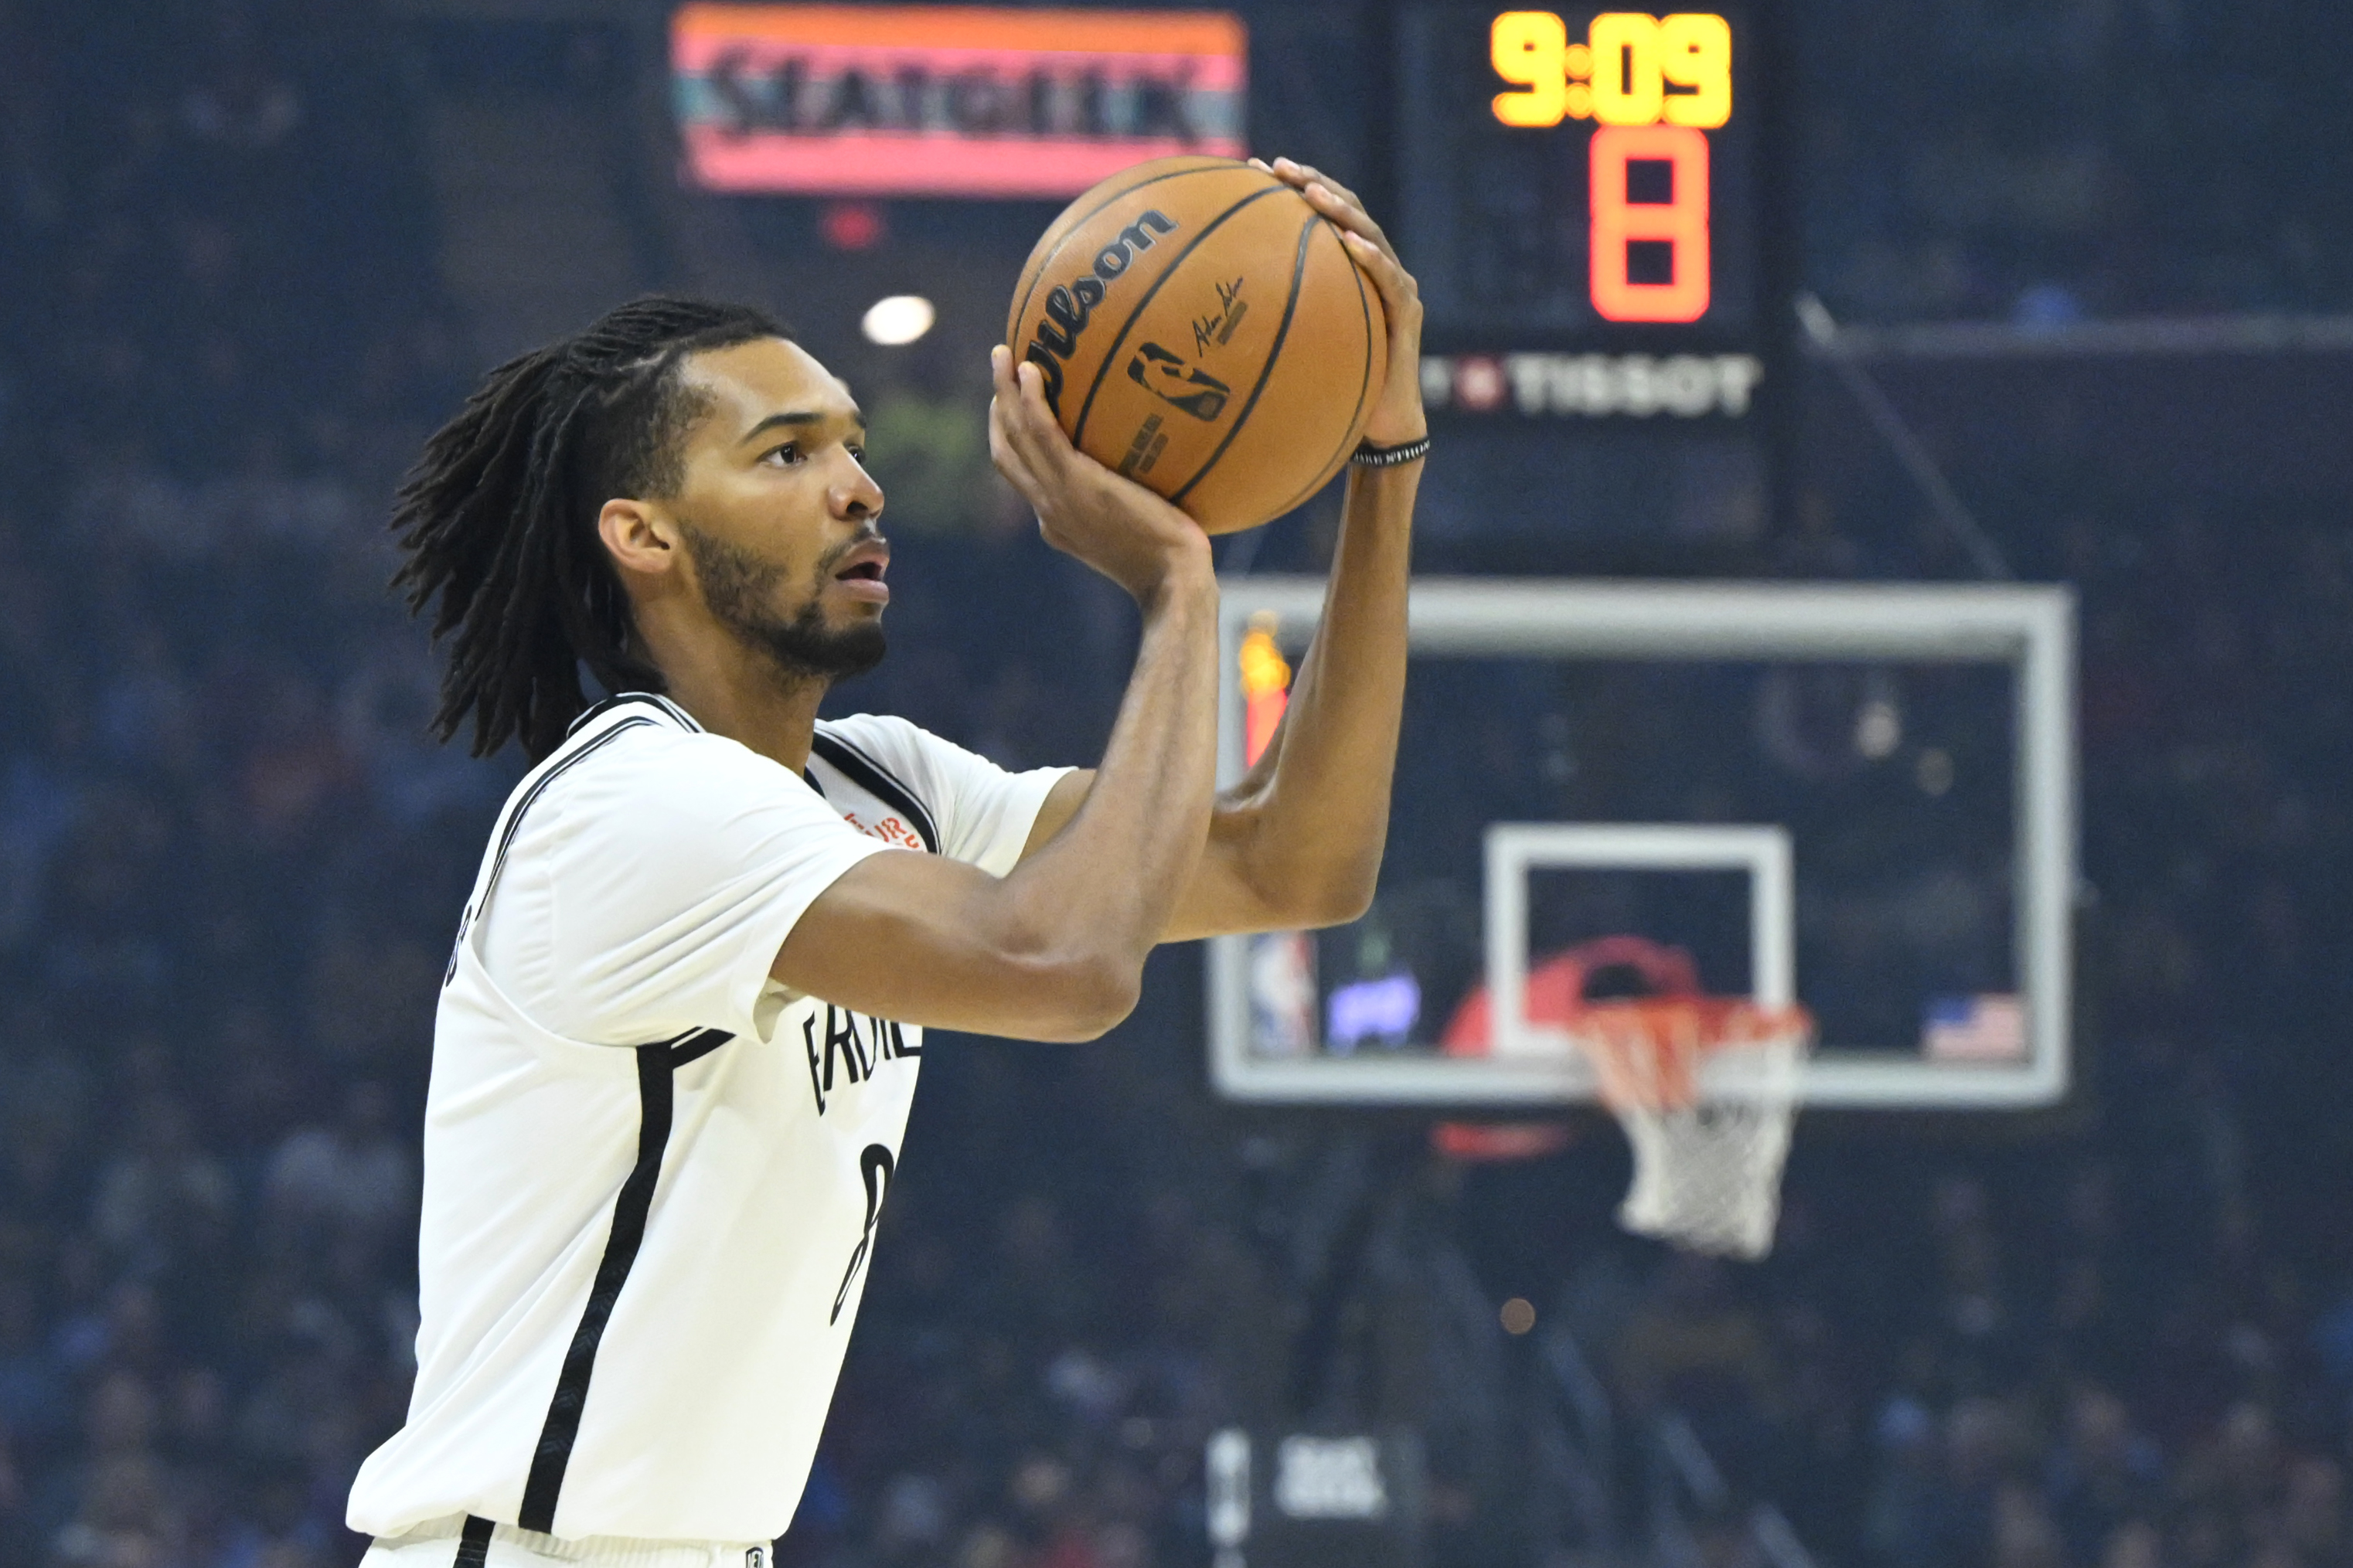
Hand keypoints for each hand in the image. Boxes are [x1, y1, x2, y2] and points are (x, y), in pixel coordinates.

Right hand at [989, 345, 1213, 602]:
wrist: (1173, 580)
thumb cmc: (1174, 559)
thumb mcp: (1143, 529)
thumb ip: (1134, 501)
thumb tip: (1157, 471)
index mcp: (1057, 521)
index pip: (1023, 475)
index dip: (1012, 437)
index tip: (1016, 405)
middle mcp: (1047, 509)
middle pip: (1005, 451)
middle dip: (997, 408)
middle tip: (1000, 367)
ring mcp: (1056, 497)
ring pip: (1014, 436)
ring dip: (1003, 392)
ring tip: (1002, 354)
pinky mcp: (1074, 483)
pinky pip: (1041, 432)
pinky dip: (1031, 400)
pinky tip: (1033, 371)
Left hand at [1254, 156, 1425, 447]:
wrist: (1380, 424)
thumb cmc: (1334, 385)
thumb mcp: (1294, 344)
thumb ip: (1269, 317)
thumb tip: (1203, 311)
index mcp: (1348, 265)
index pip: (1321, 214)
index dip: (1292, 185)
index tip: (1255, 168)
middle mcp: (1374, 266)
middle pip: (1346, 210)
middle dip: (1311, 182)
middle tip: (1277, 167)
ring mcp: (1395, 285)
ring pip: (1369, 235)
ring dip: (1340, 211)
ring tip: (1312, 193)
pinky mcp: (1407, 311)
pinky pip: (1388, 280)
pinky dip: (1370, 259)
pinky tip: (1350, 244)